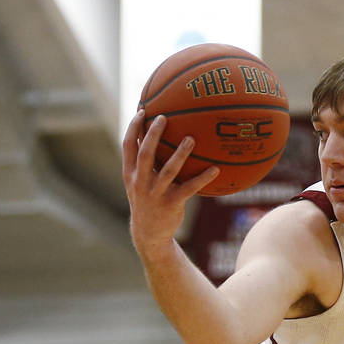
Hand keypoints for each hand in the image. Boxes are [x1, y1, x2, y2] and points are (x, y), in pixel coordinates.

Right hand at [122, 111, 220, 254]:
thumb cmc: (147, 201)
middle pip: (145, 153)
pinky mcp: (171, 203)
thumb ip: (143, 162)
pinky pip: (189, 188)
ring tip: (191, 139)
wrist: (148, 233)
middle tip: (163, 117)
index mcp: (130, 173)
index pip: (128, 146)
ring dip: (180, 154)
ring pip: (168, 170)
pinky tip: (216, 169)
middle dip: (153, 135)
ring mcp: (156, 193)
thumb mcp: (138, 182)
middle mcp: (141, 182)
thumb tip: (155, 137)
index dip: (133, 127)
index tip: (142, 110)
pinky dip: (202, 178)